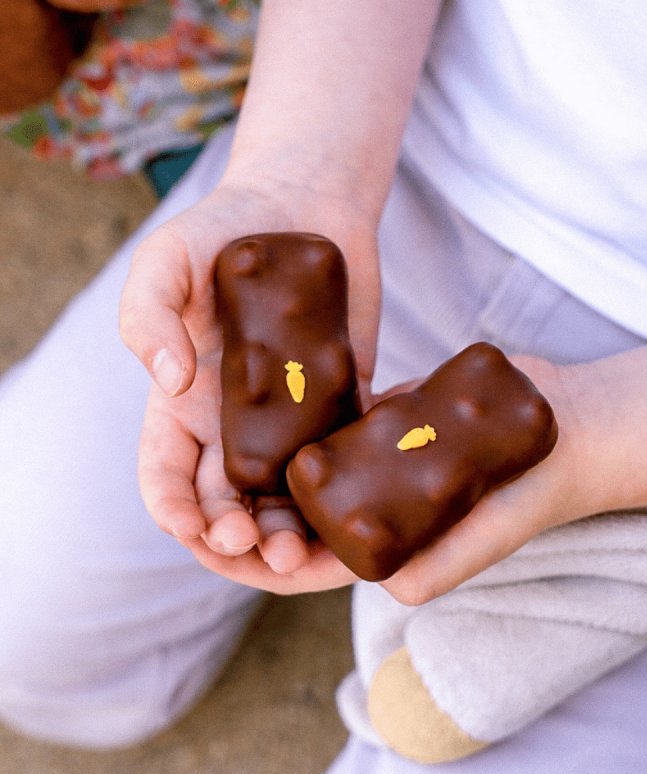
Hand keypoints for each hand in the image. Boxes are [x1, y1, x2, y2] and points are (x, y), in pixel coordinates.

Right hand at [121, 176, 380, 585]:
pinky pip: (341, 454)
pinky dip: (344, 488)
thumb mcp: (166, 260)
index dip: (172, 506)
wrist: (305, 205)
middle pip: (227, 496)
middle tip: (257, 546)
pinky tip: (355, 508)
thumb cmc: (224, 229)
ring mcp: (291, 416)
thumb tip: (168, 382)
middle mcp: (235, 419)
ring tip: (304, 551)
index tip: (192, 527)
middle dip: (235, 532)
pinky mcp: (341, 402)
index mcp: (185, 401)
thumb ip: (147, 316)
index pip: (166, 471)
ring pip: (283, 493)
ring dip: (288, 529)